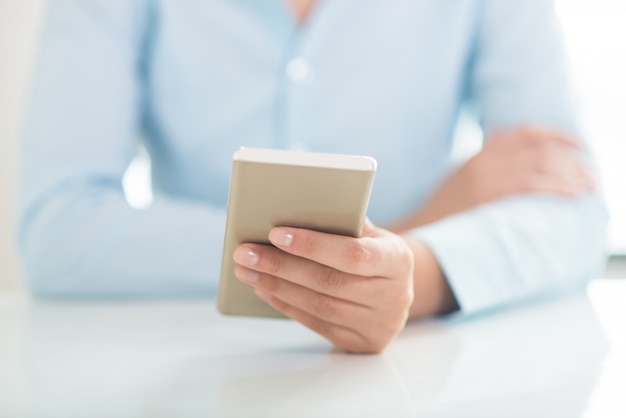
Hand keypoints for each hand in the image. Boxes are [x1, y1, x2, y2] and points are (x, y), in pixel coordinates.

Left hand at [233, 220, 414, 353]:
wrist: (399, 290)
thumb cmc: (375, 251)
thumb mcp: (371, 234)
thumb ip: (343, 225)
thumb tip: (291, 214)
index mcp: (398, 260)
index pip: (353, 254)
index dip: (313, 245)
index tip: (275, 234)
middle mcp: (394, 296)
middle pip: (329, 282)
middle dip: (281, 266)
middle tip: (244, 253)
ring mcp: (379, 324)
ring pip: (319, 305)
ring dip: (277, 286)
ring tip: (247, 271)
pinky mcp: (362, 342)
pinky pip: (317, 324)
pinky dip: (287, 305)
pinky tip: (265, 289)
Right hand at [389, 126, 595, 231]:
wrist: (419, 229)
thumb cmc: (442, 208)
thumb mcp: (460, 174)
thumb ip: (481, 155)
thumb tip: (496, 134)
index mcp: (480, 154)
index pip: (525, 132)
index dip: (556, 136)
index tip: (578, 145)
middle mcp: (484, 160)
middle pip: (538, 148)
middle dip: (570, 159)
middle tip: (591, 174)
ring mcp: (485, 177)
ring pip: (539, 165)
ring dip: (570, 174)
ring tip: (589, 185)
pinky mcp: (487, 196)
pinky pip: (531, 185)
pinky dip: (557, 187)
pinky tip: (573, 194)